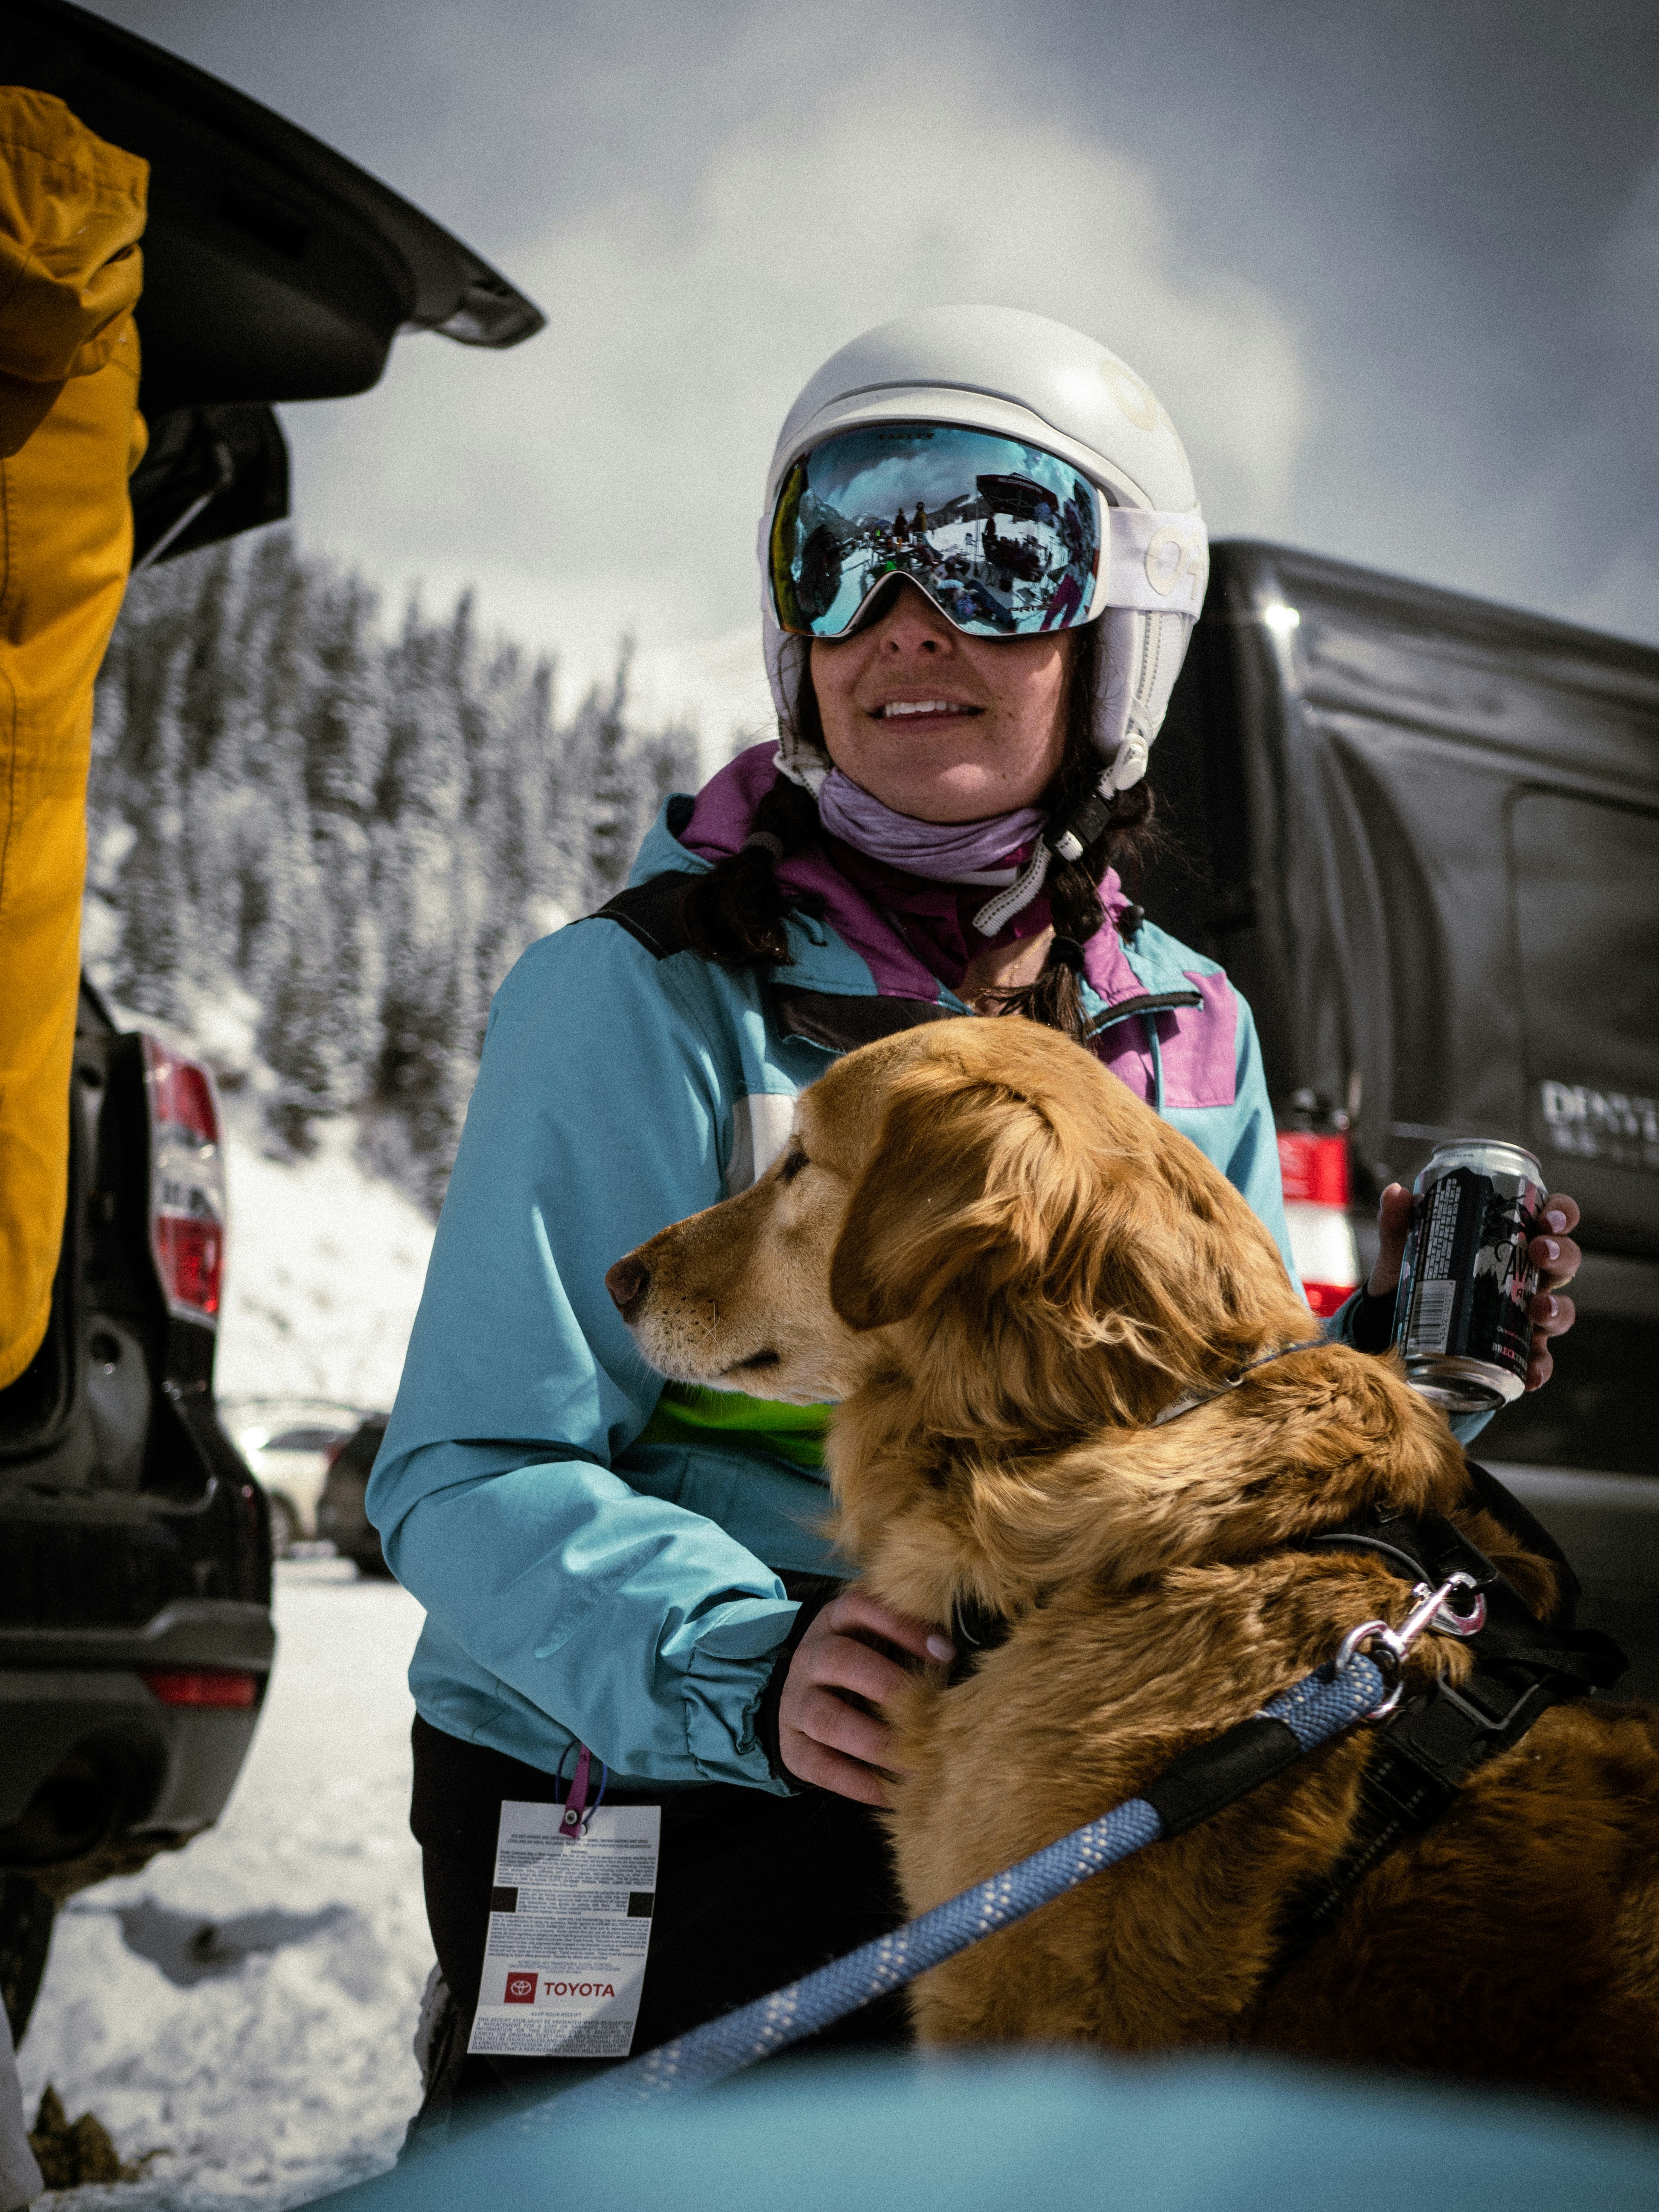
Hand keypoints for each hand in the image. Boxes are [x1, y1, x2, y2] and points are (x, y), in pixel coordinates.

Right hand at [778, 1587, 952, 1806]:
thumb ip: (907, 1639)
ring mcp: (795, 1703)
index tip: (946, 1652)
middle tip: (928, 1711)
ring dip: (874, 1741)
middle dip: (887, 1685)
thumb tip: (955, 1656)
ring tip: (915, 1761)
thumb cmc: (859, 1666)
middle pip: (840, 1661)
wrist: (802, 1700)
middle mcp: (809, 1657)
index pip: (859, 1607)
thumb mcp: (873, 1638)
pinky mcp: (791, 1745)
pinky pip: (819, 1766)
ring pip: (827, 1718)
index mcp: (833, 1622)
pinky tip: (891, 1794)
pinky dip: (856, 1782)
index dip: (901, 1626)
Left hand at [1368, 1186, 1580, 1391]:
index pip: (1551, 1220)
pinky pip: (1540, 1360)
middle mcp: (1527, 1276)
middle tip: (1539, 1251)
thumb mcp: (1404, 1250)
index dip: (1561, 1214)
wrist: (1394, 1327)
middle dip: (1560, 1254)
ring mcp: (1525, 1314)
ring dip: (1558, 1308)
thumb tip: (1396, 1192)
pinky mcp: (1515, 1350)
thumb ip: (1399, 1222)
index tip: (1547, 1219)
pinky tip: (1533, 1373)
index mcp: (1511, 1241)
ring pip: (1561, 1309)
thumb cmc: (1415, 1277)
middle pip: (1564, 1260)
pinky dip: (1541, 1367)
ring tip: (1538, 1308)